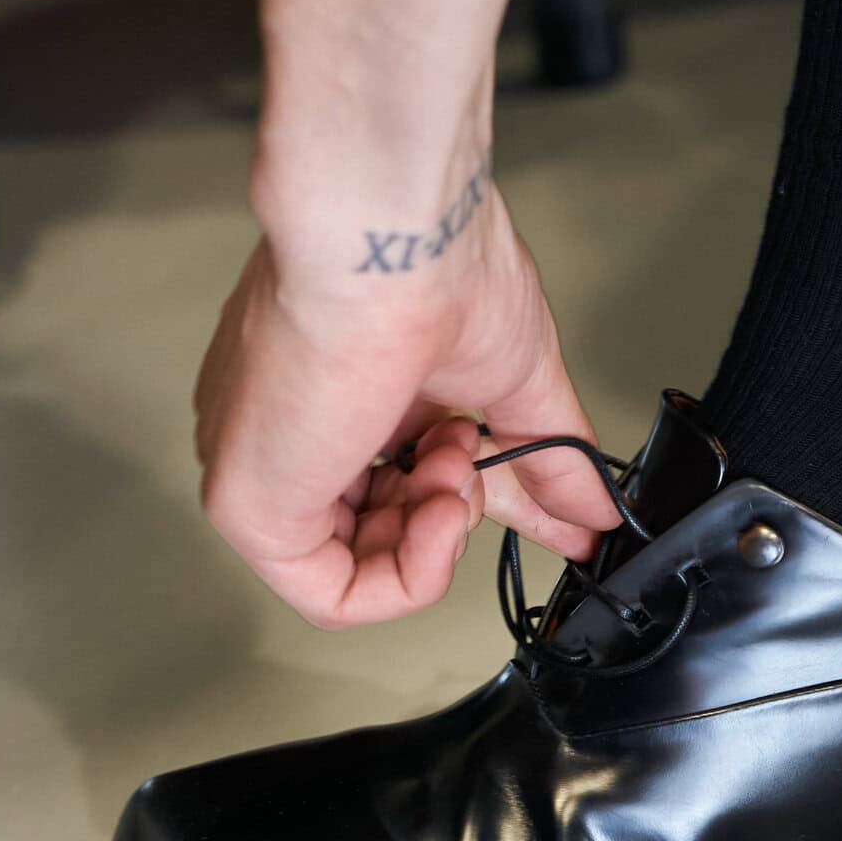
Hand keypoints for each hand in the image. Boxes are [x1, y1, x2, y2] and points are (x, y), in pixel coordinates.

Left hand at [194, 184, 616, 627]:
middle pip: (376, 527)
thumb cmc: (437, 269)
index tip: (539, 503)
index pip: (397, 478)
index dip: (471, 501)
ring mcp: (262, 467)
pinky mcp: (247, 507)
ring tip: (460, 462)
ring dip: (439, 534)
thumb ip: (549, 456)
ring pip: (354, 568)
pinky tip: (445, 511)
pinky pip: (330, 596)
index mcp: (337, 384)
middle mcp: (289, 426)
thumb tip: (594, 510)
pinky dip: (407, 577)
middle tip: (479, 459)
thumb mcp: (516, 381)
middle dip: (452, 509)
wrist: (393, 243)